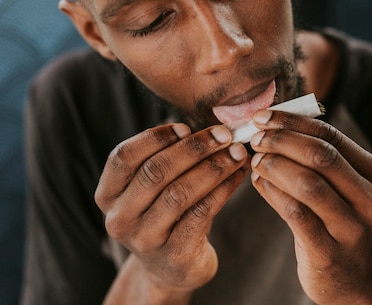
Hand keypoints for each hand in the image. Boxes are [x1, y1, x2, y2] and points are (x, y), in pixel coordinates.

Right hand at [95, 123, 248, 302]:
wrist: (173, 268)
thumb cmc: (167, 214)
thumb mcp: (155, 188)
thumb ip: (169, 157)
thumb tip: (212, 127)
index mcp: (108, 195)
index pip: (123, 157)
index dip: (154, 138)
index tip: (185, 127)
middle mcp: (120, 218)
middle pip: (155, 171)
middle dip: (194, 148)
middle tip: (224, 134)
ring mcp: (145, 239)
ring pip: (180, 192)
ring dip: (214, 167)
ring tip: (237, 152)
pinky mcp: (174, 254)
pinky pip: (201, 212)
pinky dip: (224, 188)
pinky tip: (239, 175)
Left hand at [248, 110, 371, 304]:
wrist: (353, 282)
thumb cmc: (339, 225)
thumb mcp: (343, 190)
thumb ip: (320, 160)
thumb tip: (276, 124)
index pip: (331, 136)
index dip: (293, 122)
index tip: (263, 116)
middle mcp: (370, 199)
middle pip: (322, 156)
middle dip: (282, 140)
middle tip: (255, 137)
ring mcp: (353, 228)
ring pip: (308, 184)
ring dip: (274, 166)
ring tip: (255, 160)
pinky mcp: (330, 252)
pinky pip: (296, 214)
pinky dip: (273, 193)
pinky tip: (259, 184)